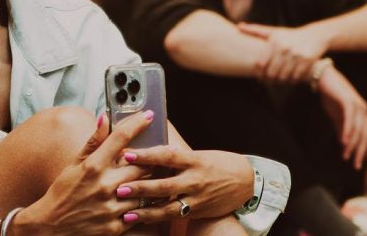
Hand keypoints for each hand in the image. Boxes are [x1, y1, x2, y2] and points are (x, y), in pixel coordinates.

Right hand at [11, 112, 150, 234]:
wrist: (50, 226)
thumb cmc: (62, 191)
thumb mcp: (74, 163)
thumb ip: (93, 141)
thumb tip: (104, 118)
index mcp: (93, 166)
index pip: (121, 138)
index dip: (137, 123)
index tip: (149, 115)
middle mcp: (104, 185)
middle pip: (142, 164)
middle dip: (152, 157)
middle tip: (162, 151)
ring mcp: (111, 207)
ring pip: (145, 189)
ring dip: (152, 181)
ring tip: (160, 175)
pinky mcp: (116, 227)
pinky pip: (141, 212)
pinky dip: (146, 204)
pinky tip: (148, 198)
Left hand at [116, 147, 253, 222]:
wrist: (246, 182)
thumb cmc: (219, 164)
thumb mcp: (200, 154)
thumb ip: (177, 154)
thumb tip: (153, 145)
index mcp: (194, 160)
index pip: (167, 156)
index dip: (147, 155)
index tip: (127, 153)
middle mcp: (195, 180)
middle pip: (164, 184)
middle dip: (141, 187)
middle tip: (119, 187)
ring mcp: (196, 199)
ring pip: (167, 207)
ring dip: (145, 211)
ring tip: (126, 213)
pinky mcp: (197, 212)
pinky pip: (174, 217)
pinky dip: (157, 220)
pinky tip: (141, 222)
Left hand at [237, 22, 327, 83]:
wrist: (315, 35)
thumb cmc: (290, 35)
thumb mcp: (274, 31)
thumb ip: (256, 30)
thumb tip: (238, 26)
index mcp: (274, 41)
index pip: (261, 64)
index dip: (259, 73)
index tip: (259, 76)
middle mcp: (285, 48)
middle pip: (272, 73)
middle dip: (270, 80)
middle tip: (270, 81)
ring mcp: (296, 55)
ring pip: (283, 77)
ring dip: (281, 81)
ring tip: (280, 80)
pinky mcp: (307, 61)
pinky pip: (296, 77)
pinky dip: (292, 81)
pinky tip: (291, 78)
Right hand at [318, 66, 366, 170]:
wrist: (324, 78)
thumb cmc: (331, 96)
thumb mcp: (337, 116)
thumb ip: (342, 128)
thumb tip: (344, 144)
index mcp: (363, 114)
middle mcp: (363, 110)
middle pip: (366, 135)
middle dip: (362, 151)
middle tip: (356, 165)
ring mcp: (357, 105)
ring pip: (358, 130)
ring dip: (352, 145)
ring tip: (346, 156)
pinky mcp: (347, 101)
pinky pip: (349, 120)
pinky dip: (347, 132)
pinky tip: (343, 142)